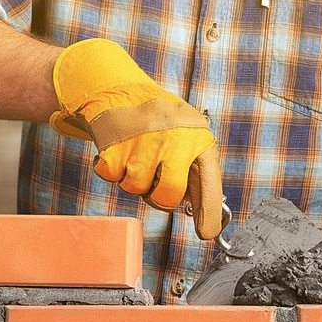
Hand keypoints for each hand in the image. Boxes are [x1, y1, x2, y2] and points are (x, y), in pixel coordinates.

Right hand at [50, 39, 222, 239]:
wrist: (119, 89)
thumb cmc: (158, 121)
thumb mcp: (186, 137)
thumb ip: (194, 170)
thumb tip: (202, 212)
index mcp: (197, 140)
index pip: (209, 184)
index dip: (208, 213)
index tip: (207, 233)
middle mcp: (174, 141)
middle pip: (168, 197)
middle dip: (159, 199)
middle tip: (155, 182)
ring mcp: (144, 144)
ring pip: (136, 189)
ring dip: (133, 180)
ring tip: (136, 155)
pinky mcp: (115, 146)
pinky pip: (112, 178)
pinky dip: (111, 170)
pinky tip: (119, 151)